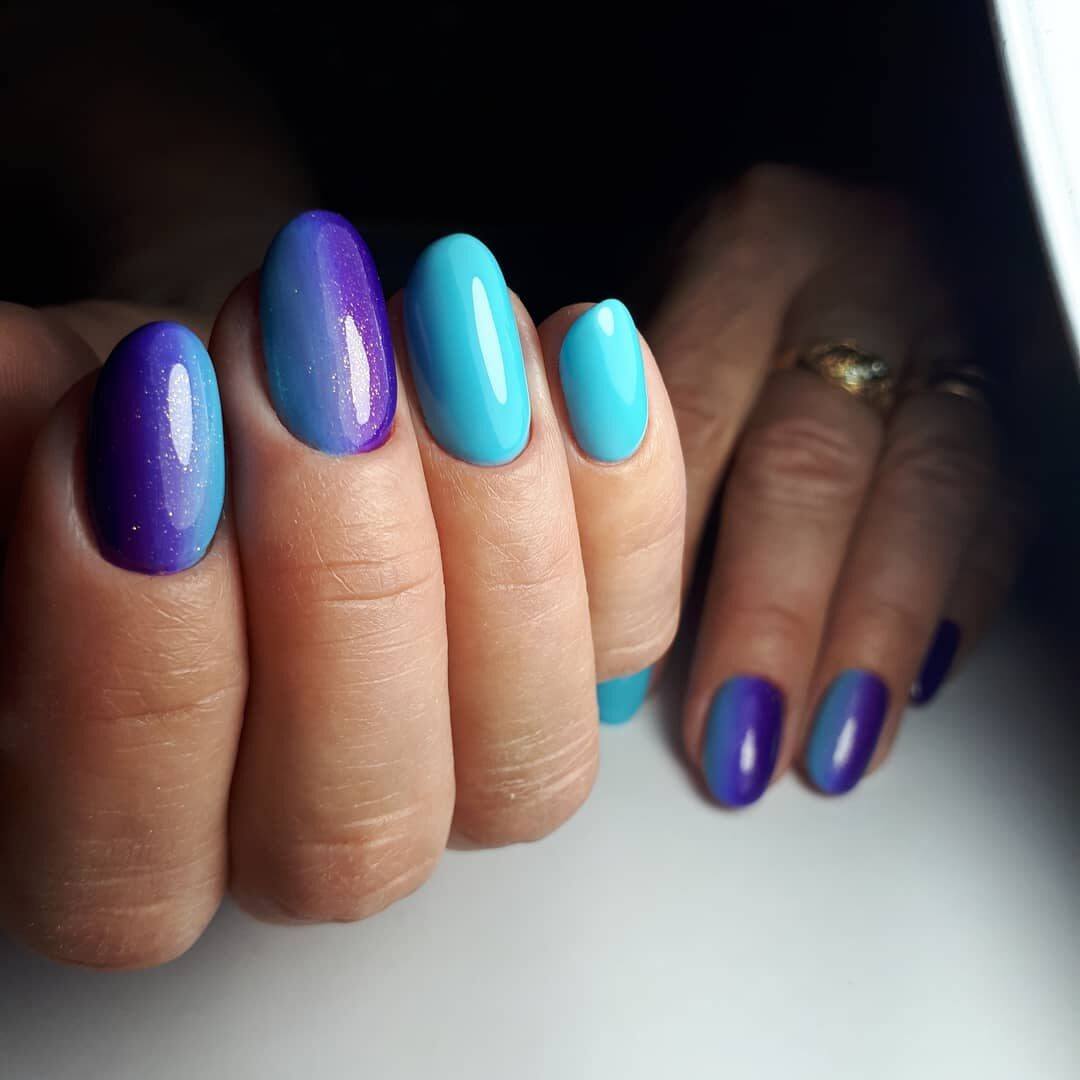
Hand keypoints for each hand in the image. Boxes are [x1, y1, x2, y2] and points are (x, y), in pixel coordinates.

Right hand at [0, 219, 685, 967]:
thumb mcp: (36, 419)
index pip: (126, 859)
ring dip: (495, 527)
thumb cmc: (143, 420)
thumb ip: (15, 446)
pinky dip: (627, 488)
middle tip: (307, 356)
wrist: (255, 379)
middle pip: (353, 827)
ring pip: (526, 760)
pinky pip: (638, 632)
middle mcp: (311, 840)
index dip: (138, 652)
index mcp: (120, 842)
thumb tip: (33, 413)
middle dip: (339, 575)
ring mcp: (471, 773)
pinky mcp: (584, 674)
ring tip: (441, 322)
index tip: (144, 413)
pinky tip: (579, 347)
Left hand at [647, 165, 1024, 803]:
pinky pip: (1002, 506)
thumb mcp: (660, 323)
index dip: (653, 555)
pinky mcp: (1013, 392)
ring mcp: (952, 334)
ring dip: (874, 635)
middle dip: (773, 615)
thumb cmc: (734, 297)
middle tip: (737, 736)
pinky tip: (913, 682)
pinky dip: (958, 604)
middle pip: (814, 460)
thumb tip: (594, 625)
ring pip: (927, 494)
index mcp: (750, 247)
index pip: (693, 413)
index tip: (621, 674)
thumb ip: (623, 445)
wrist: (847, 243)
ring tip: (832, 744)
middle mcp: (862, 277)